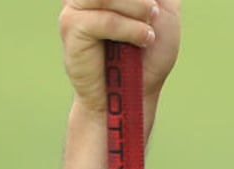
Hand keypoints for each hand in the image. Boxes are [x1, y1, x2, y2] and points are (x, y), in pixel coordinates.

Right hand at [59, 0, 180, 114]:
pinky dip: (130, 29)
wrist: (134, 94)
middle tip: (153, 13)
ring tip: (149, 26)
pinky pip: (103, 19)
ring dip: (137, 8)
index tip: (150, 9)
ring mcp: (74, 8)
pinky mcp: (71, 29)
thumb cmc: (147, 55)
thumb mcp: (163, 11)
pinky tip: (143, 40)